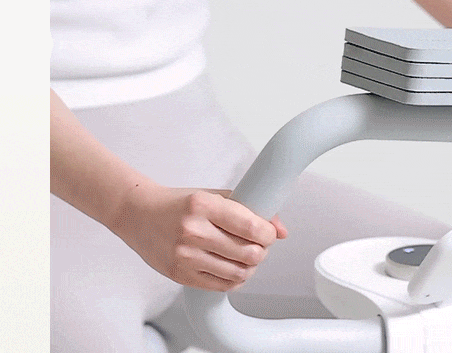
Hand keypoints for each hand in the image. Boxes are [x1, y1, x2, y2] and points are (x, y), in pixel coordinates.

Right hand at [112, 183, 287, 291]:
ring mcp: (185, 255)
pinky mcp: (179, 275)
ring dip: (250, 267)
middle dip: (262, 251)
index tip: (269, 233)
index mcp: (203, 206)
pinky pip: (220, 285)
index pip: (251, 226)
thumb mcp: (214, 196)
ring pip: (238, 273)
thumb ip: (249, 209)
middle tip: (259, 245)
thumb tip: (282, 229)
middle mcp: (193, 231)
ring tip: (247, 257)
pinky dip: (235, 279)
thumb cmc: (179, 204)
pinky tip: (233, 267)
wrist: (138, 214)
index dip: (268, 233)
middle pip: (249, 253)